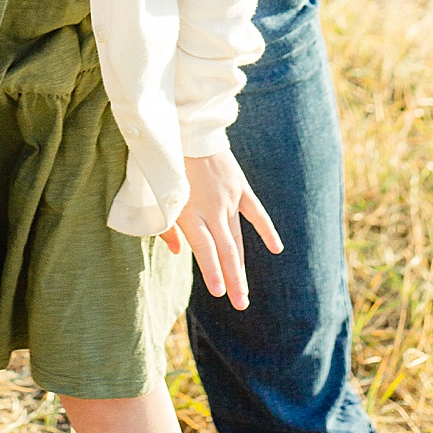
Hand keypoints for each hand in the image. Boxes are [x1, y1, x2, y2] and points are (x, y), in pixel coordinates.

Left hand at [162, 150, 281, 310]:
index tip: (220, 293)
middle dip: (233, 279)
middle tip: (241, 304)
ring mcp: (228, 197)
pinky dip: (266, 230)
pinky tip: (276, 249)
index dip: (212, 271)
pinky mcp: (238, 186)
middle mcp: (212, 208)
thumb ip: (166, 225)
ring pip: (238, 238)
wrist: (185, 128)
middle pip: (225, 250)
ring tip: (245, 291)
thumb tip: (178, 252)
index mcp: (190, 211)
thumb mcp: (157, 194)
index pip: (205, 249)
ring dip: (240, 264)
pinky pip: (255, 212)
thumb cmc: (165, 164)